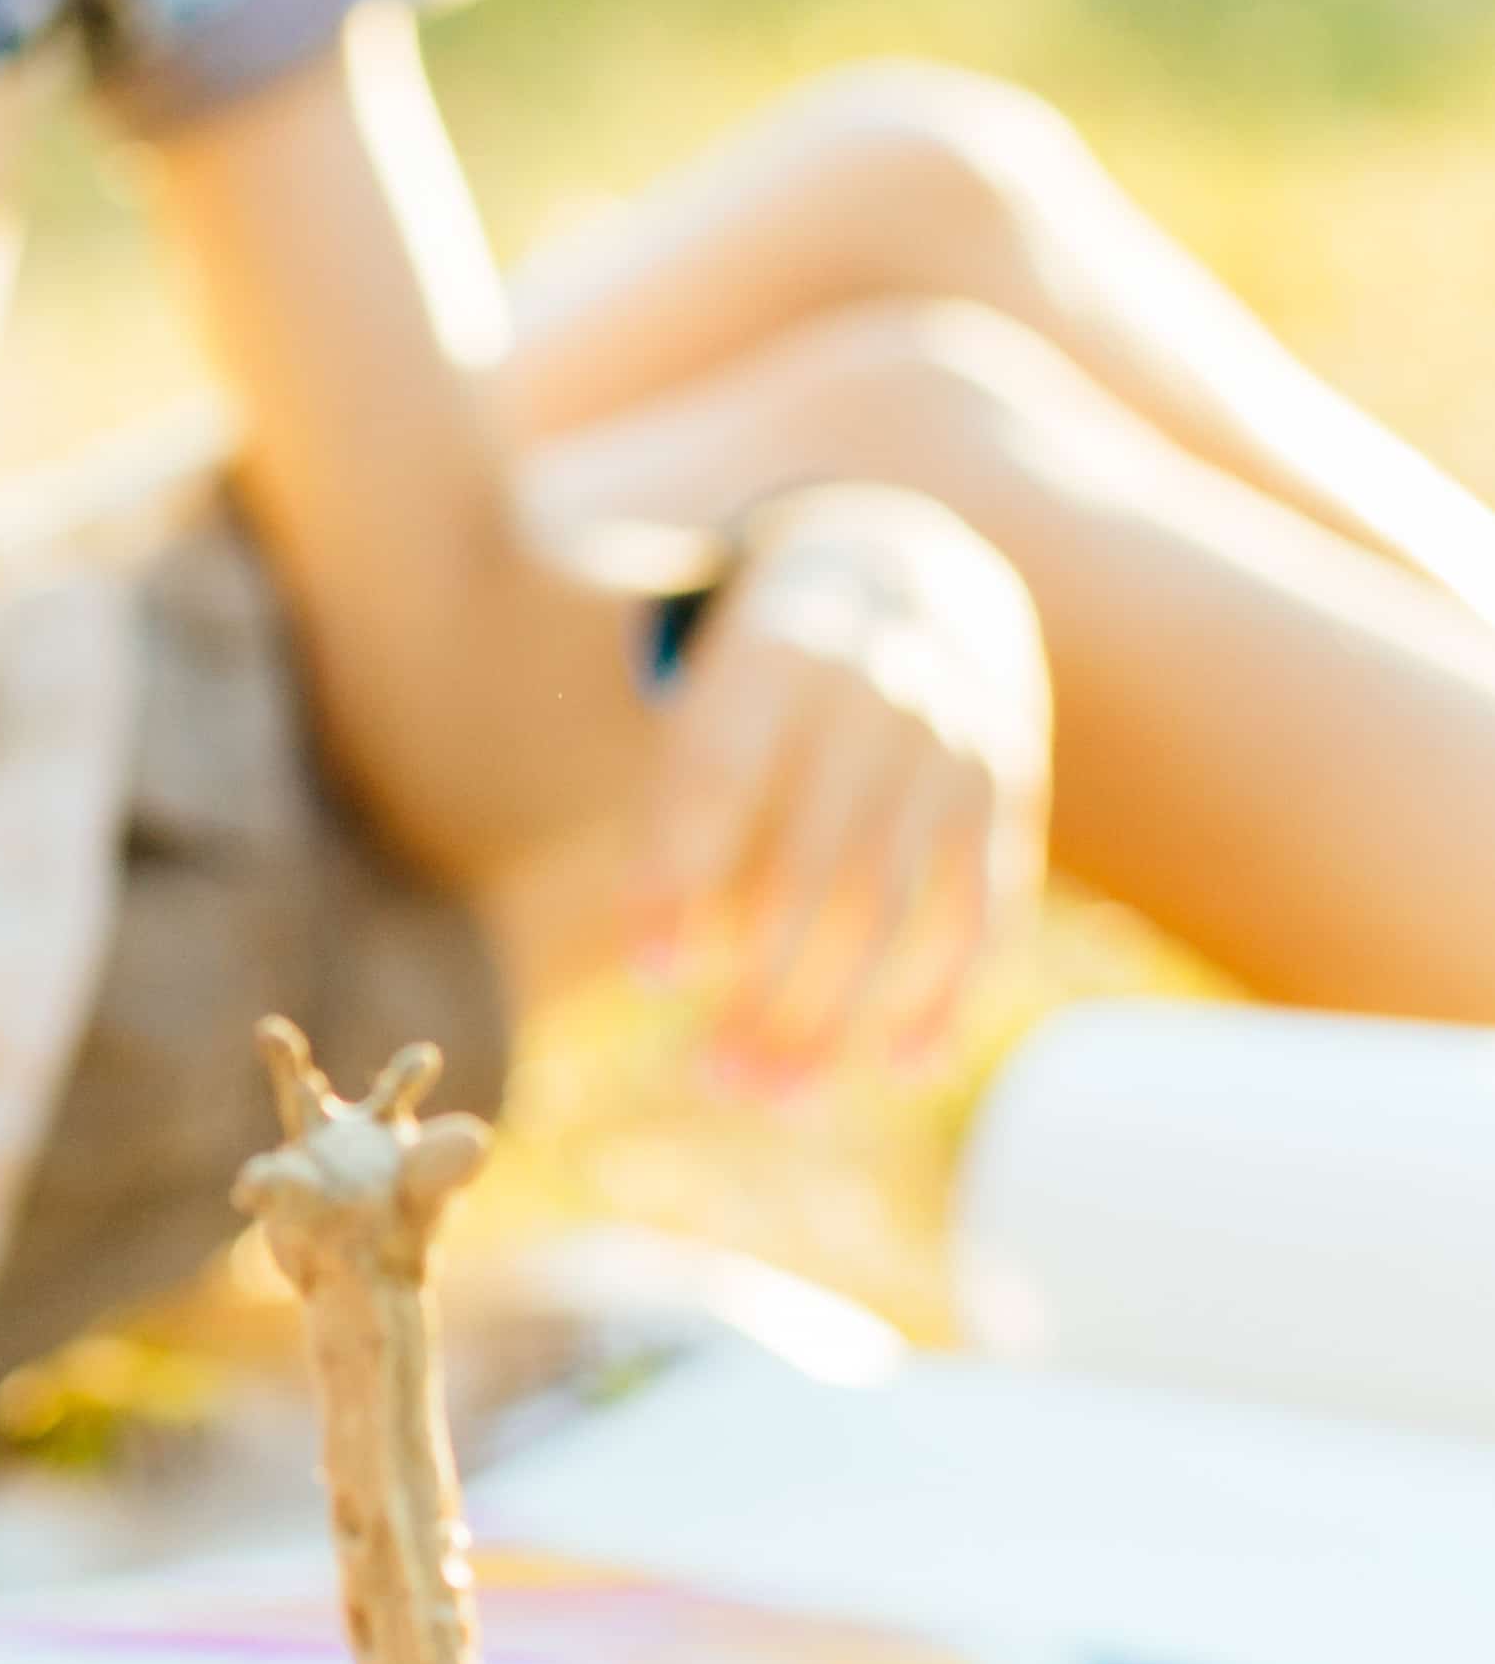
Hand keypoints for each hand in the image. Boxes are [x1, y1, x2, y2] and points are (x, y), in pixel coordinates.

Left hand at [633, 482, 1052, 1089]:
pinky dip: (947, 992)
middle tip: (716, 1081)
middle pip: (816, 868)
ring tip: (778, 1097)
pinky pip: (986, 906)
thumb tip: (667, 970)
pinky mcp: (1011, 789)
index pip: (720, 781)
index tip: (652, 979)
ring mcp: (956, 746)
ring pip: (898, 902)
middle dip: (766, 987)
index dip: (683, 880)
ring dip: (839, 1015)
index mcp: (777, 660)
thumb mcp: (707, 697)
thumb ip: (680, 813)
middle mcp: (877, 698)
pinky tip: (900, 1066)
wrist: (909, 567)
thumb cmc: (765, 674)